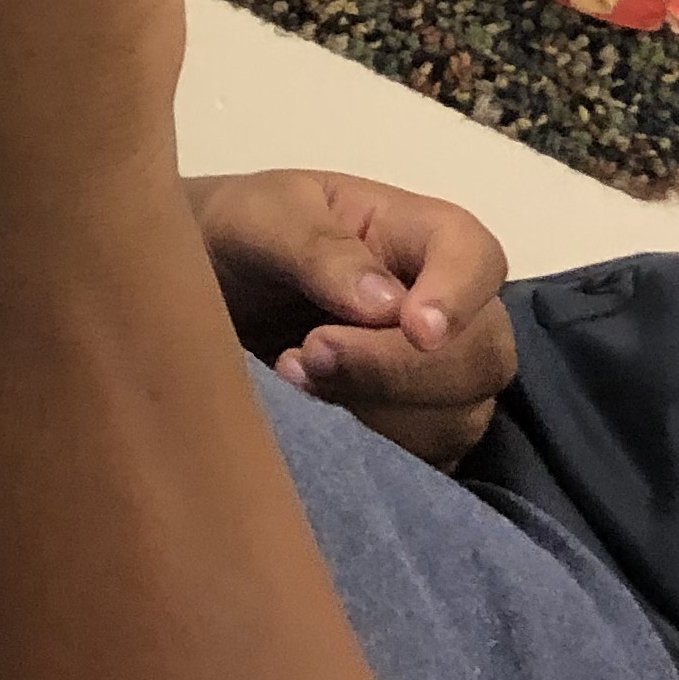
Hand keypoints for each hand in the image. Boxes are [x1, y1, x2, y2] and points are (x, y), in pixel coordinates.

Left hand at [186, 169, 516, 470]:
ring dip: (378, 413)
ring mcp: (437, 378)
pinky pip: (429, 460)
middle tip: (309, 351)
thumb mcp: (259, 219)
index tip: (416, 328)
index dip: (460, 296)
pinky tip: (313, 423)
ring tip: (291, 377)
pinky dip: (374, 452)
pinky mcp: (413, 432)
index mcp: (417, 235)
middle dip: (398, 367)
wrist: (196, 295)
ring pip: (460, 416)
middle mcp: (445, 309)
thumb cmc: (236, 236)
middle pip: (482, 353)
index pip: (477, 257)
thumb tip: (387, 306)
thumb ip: (318, 249)